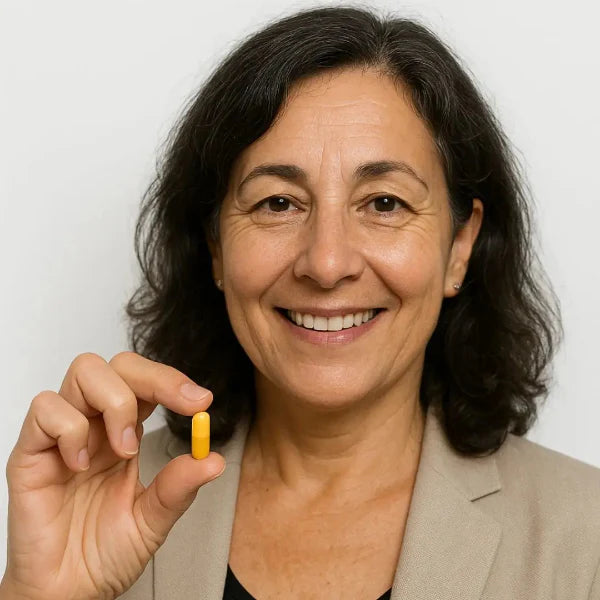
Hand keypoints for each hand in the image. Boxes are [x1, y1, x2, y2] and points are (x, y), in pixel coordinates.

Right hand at [1, 352, 224, 599]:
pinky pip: (46, 410)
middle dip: (155, 378)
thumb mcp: (153, 519)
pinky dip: (71, 429)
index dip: (174, 381)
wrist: (67, 592)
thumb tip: (213, 459)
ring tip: (124, 449)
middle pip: (119, 364)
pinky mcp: (31, 453)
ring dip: (116, 402)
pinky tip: (80, 465)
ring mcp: (62, 435)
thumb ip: (179, 487)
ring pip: (85, 371)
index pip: (147, 382)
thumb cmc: (104, 553)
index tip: (202, 401)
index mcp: (125, 432)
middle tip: (182, 406)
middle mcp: (95, 425)